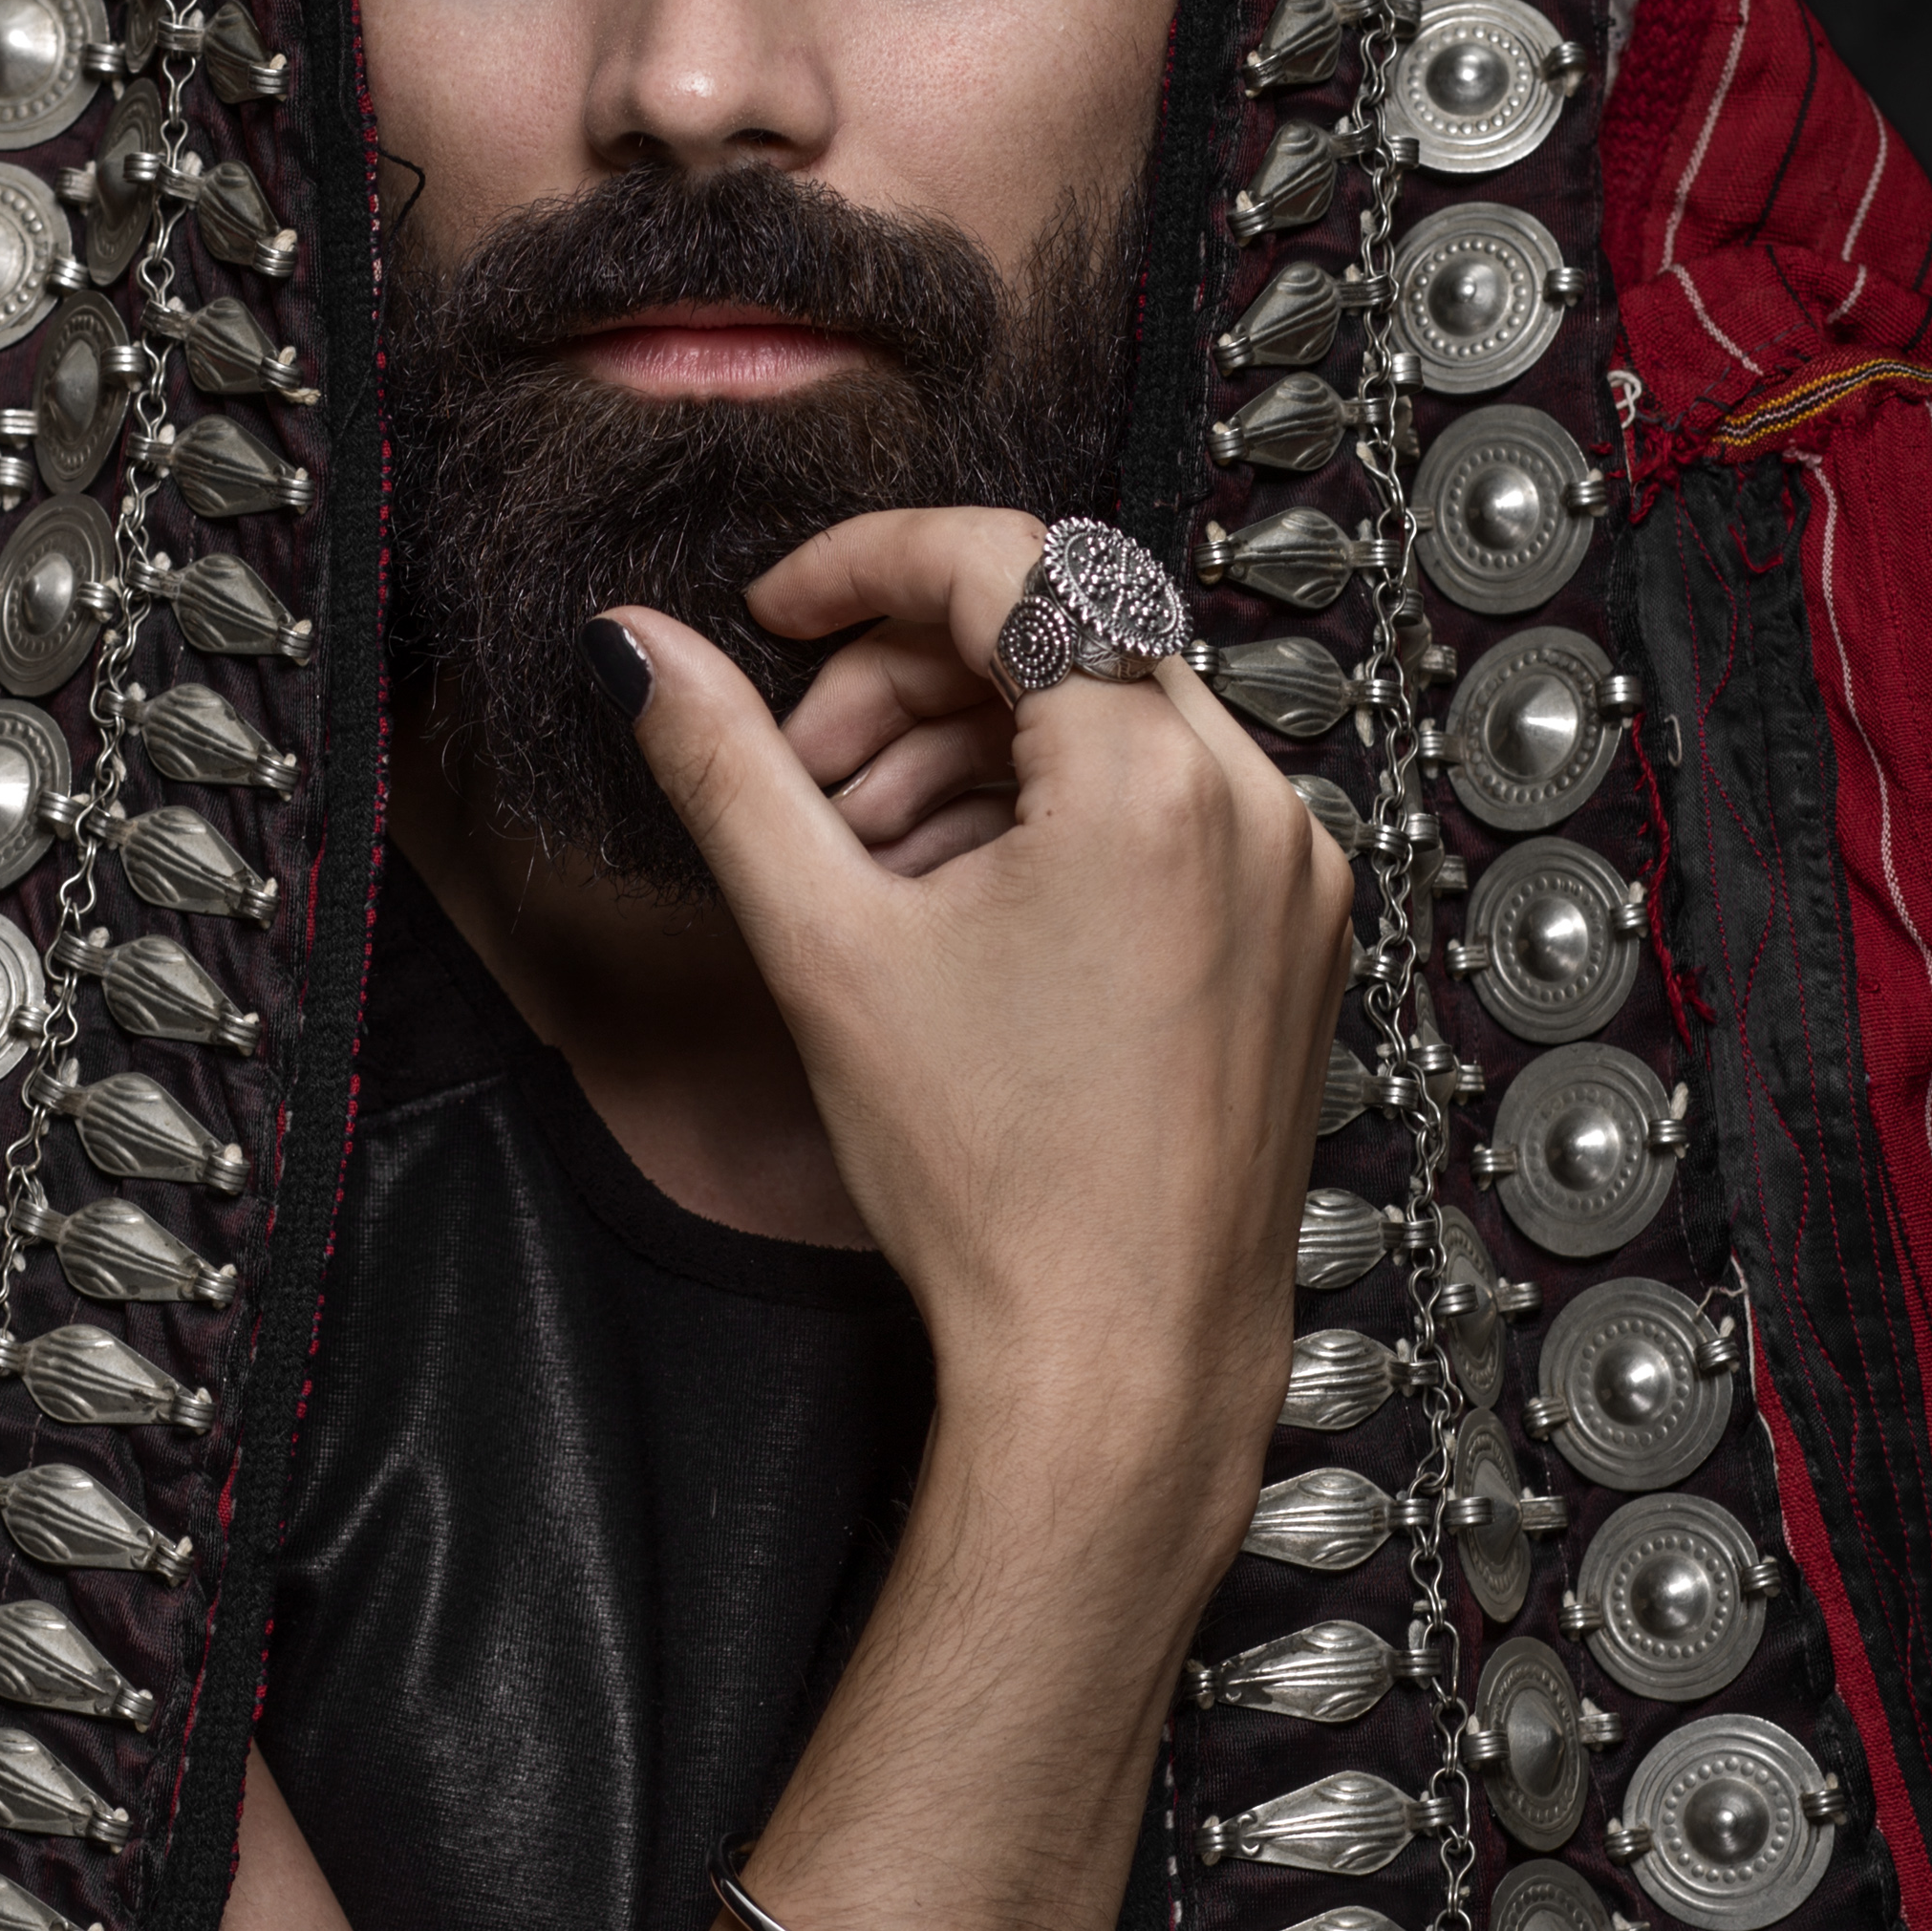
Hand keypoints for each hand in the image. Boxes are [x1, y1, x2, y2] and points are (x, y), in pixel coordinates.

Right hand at [592, 508, 1352, 1539]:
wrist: (1114, 1365)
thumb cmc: (995, 1187)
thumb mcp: (824, 943)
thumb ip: (724, 765)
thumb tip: (636, 648)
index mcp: (1154, 778)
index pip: (1005, 565)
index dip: (863, 565)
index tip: (776, 614)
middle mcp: (1256, 800)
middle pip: (1057, 638)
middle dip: (905, 684)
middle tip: (803, 775)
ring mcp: (1291, 870)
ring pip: (1108, 722)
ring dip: (969, 755)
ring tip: (865, 862)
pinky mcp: (1294, 933)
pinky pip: (1166, 808)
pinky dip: (1051, 819)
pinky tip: (954, 908)